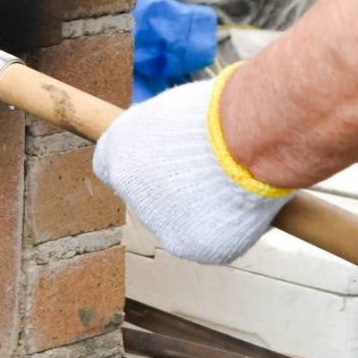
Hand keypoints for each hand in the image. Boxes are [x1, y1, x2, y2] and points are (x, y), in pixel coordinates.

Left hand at [92, 68, 292, 264]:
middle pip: (150, 197)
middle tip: (209, 169)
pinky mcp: (192, 246)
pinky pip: (209, 238)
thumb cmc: (215, 111)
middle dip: (175, 188)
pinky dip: (226, 225)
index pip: (111, 168)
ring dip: (202, 208)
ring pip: (181, 221)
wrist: (246, 139)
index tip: (165, 160)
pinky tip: (239, 202)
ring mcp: (160, 224)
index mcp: (116, 153)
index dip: (142, 165)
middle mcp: (130, 193)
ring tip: (231, 180)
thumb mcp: (171, 111)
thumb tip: (168, 145)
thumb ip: (158, 137)